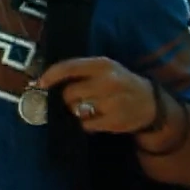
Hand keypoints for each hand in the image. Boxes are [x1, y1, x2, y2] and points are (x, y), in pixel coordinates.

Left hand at [38, 57, 155, 133]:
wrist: (150, 102)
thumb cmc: (120, 82)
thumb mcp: (105, 68)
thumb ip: (81, 71)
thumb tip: (49, 79)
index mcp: (102, 64)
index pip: (69, 67)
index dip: (51, 75)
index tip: (39, 83)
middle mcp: (107, 81)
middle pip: (69, 93)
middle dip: (67, 98)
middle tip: (76, 99)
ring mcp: (111, 102)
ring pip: (77, 110)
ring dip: (78, 111)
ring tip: (90, 107)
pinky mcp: (114, 121)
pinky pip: (87, 125)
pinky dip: (87, 123)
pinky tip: (98, 117)